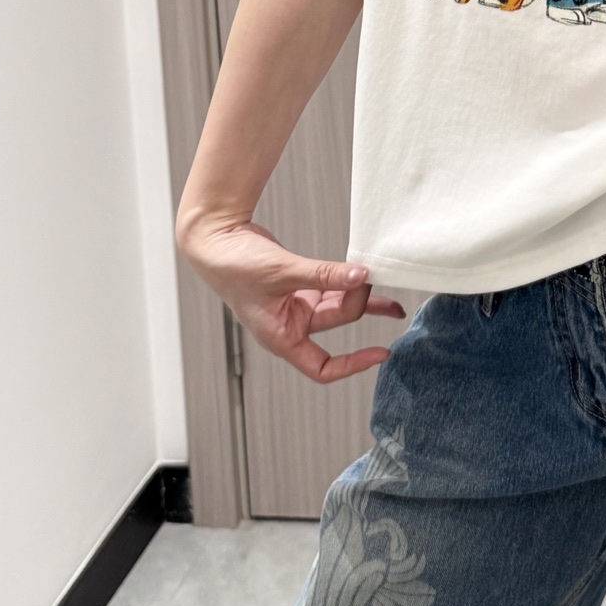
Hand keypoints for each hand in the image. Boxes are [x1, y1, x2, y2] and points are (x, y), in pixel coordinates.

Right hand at [179, 214, 405, 382]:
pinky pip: (330, 289)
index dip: (353, 364)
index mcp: (280, 337)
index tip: (380, 352)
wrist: (216, 238)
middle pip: (336, 323)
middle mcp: (289, 326)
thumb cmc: (235, 265)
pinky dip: (346, 282)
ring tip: (388, 288)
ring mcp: (294, 306)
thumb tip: (361, 276)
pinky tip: (367, 277)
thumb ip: (324, 275)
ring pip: (336, 306)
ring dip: (360, 295)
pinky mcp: (297, 287)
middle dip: (357, 302)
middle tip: (370, 274)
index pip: (322, 367)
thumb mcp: (282, 271)